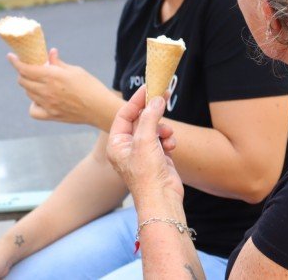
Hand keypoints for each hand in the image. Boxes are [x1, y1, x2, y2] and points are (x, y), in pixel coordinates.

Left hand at [8, 48, 111, 126]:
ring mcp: (48, 104)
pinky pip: (33, 110)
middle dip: (23, 73)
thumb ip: (58, 63)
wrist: (100, 108)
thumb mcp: (75, 70)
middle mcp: (47, 90)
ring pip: (28, 93)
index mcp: (53, 76)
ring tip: (40, 83)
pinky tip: (40, 100)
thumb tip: (50, 53)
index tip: (11, 57)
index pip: (26, 68)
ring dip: (29, 86)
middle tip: (29, 69)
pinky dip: (33, 104)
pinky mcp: (51, 115)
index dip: (15, 62)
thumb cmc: (91, 86)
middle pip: (23, 81)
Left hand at [107, 86, 182, 200]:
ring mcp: (143, 153)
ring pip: (154, 129)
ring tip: (167, 136)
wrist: (162, 199)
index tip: (148, 88)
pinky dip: (168, 140)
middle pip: (140, 120)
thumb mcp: (145, 140)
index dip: (136, 101)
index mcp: (116, 144)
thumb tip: (157, 99)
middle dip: (153, 115)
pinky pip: (162, 140)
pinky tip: (171, 147)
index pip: (124, 115)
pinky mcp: (157, 158)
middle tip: (165, 98)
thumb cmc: (147, 174)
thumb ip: (150, 116)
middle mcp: (127, 148)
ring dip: (163, 130)